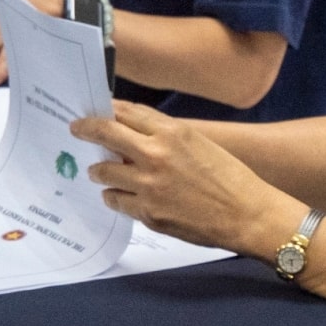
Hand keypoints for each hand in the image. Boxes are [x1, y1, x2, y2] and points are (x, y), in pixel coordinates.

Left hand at [74, 103, 296, 252]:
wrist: (248, 216)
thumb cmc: (232, 179)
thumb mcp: (201, 145)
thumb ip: (166, 137)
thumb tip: (134, 134)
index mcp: (172, 133)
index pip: (127, 112)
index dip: (107, 110)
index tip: (96, 111)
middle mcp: (156, 155)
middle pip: (105, 133)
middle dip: (85, 129)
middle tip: (76, 130)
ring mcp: (149, 185)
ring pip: (104, 172)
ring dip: (99, 170)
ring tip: (100, 172)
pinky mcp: (148, 213)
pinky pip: (116, 201)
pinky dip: (115, 197)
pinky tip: (121, 197)